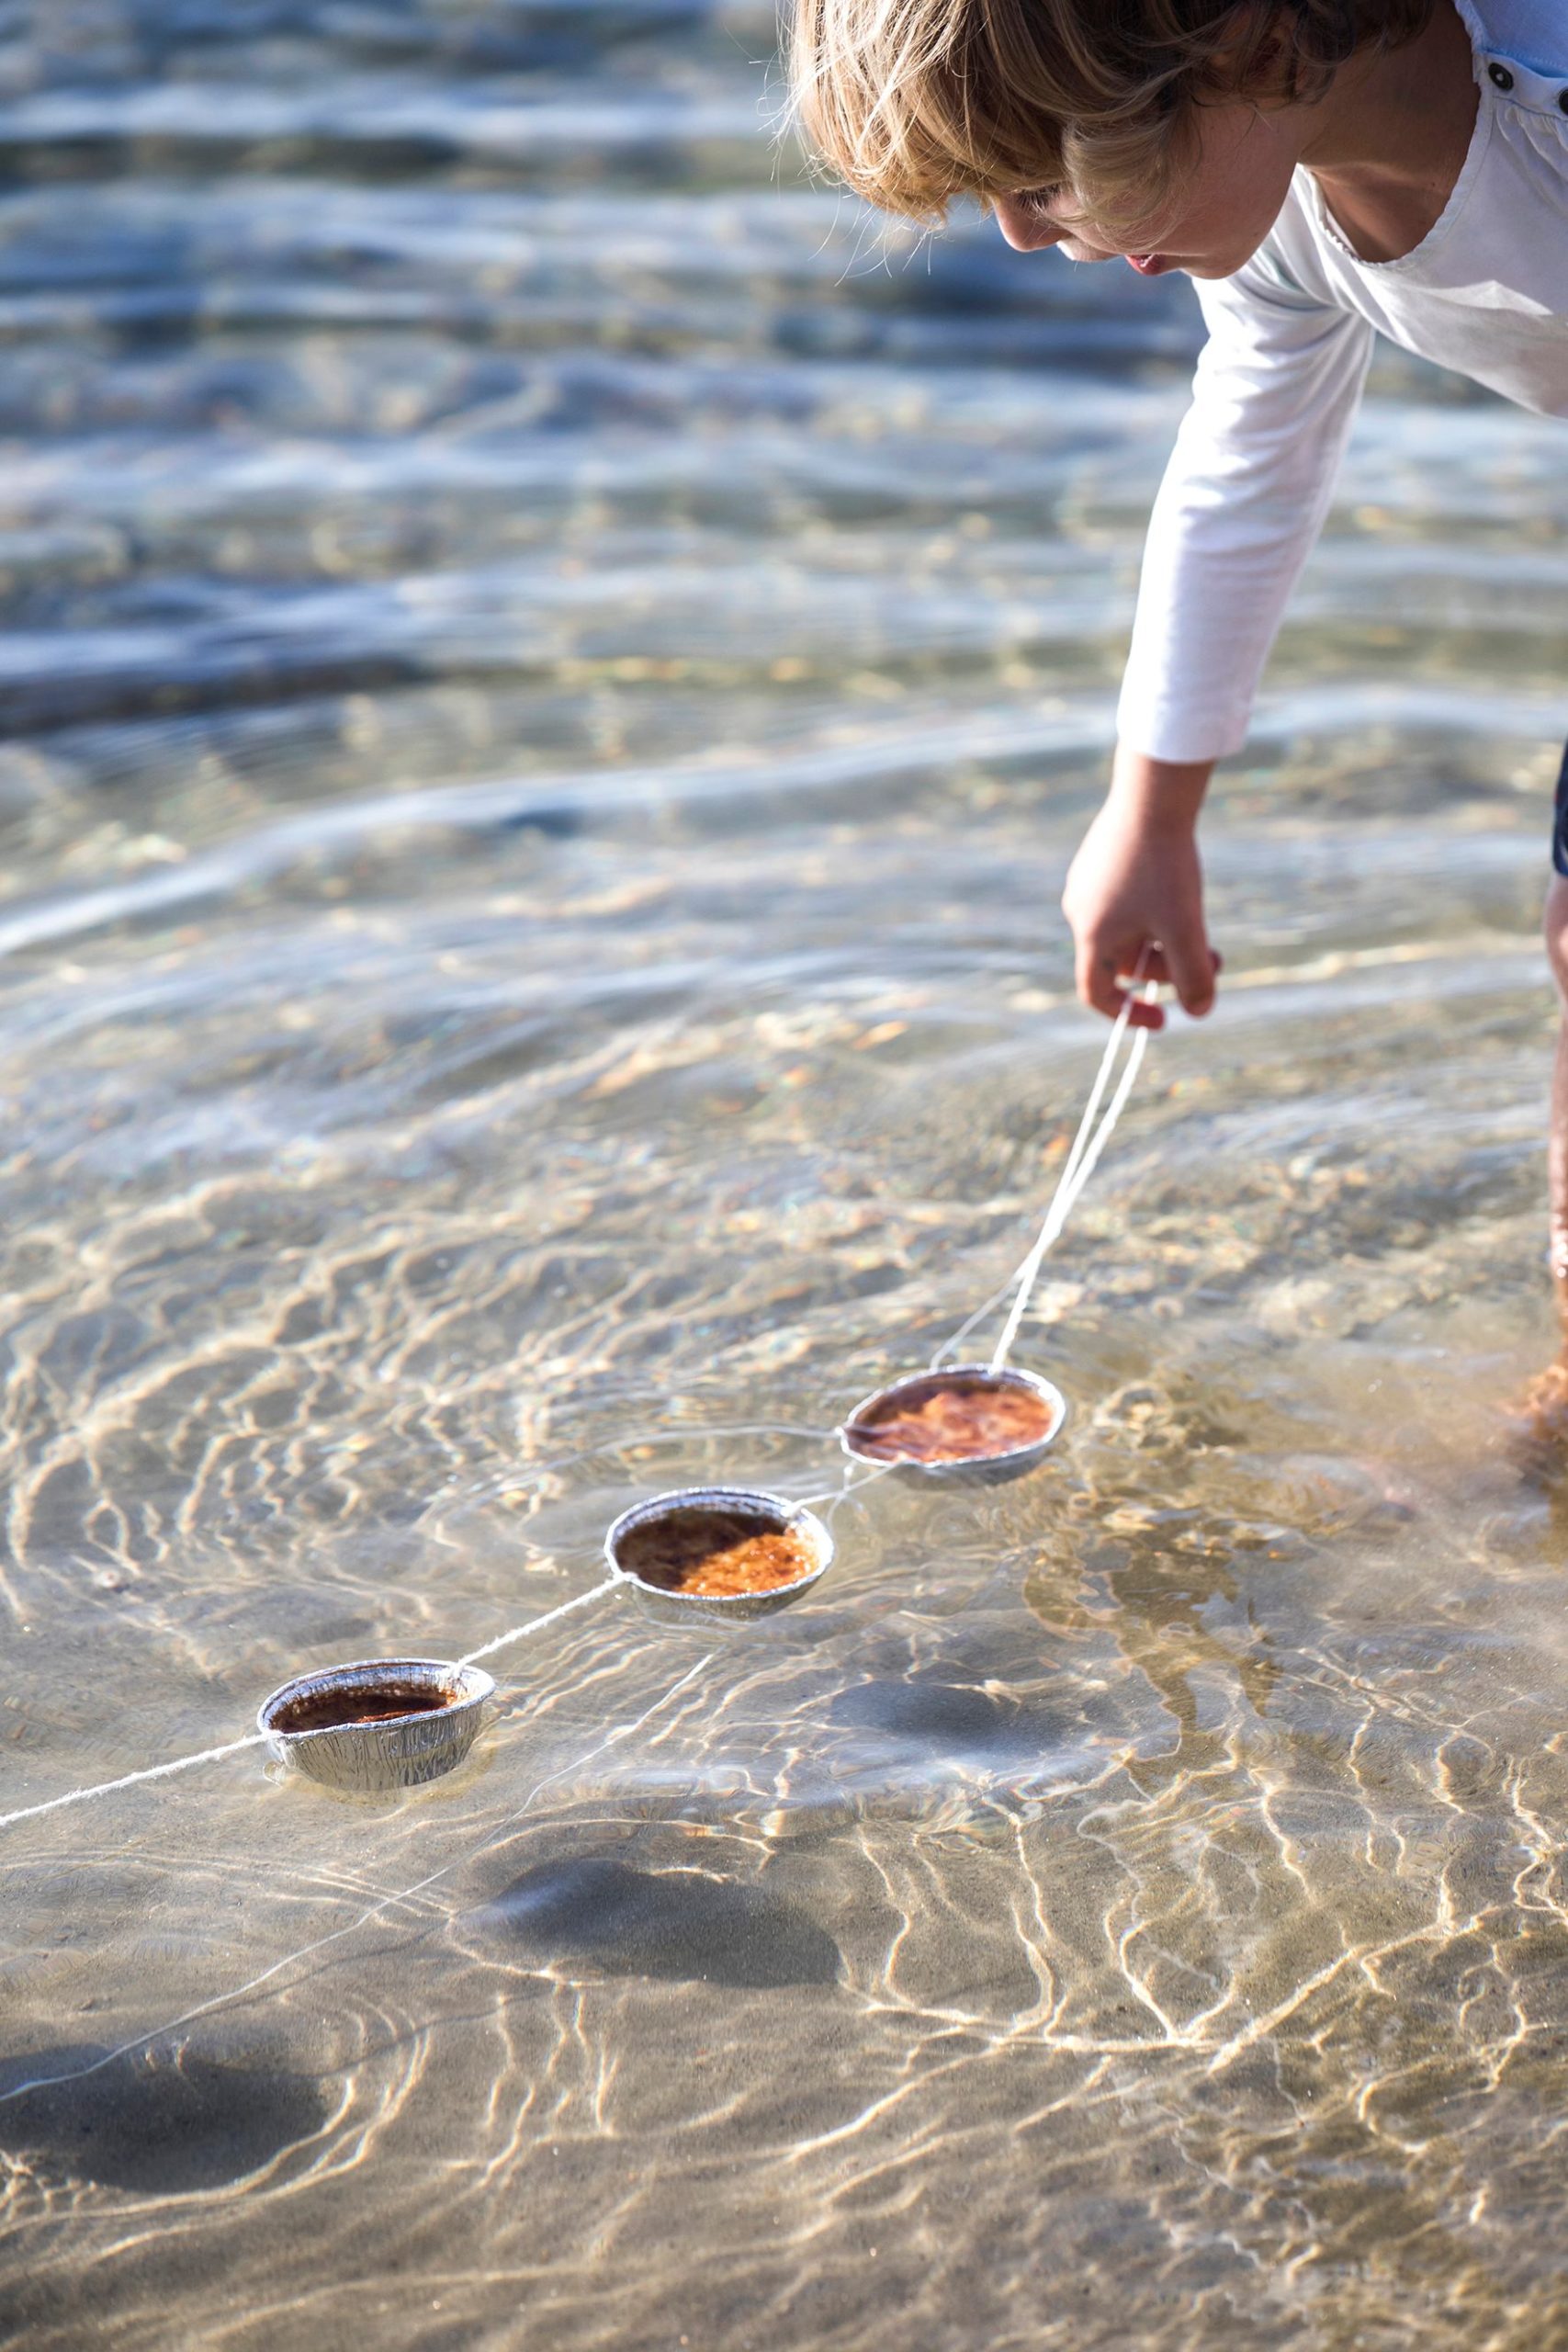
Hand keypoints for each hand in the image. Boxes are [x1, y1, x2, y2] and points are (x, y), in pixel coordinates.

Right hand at [1061, 747, 1220, 1030]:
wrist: (1152, 794)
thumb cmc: (1166, 864)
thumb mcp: (1186, 927)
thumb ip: (1194, 975)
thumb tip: (1201, 1011)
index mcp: (1092, 935)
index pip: (1097, 993)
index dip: (1129, 1015)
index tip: (1165, 1019)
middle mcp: (1080, 912)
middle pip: (1123, 962)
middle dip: (1168, 969)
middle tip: (1213, 961)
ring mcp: (1087, 884)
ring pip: (1128, 931)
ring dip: (1166, 940)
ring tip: (1204, 927)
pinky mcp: (1099, 860)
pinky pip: (1125, 902)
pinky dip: (1154, 912)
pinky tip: (1181, 889)